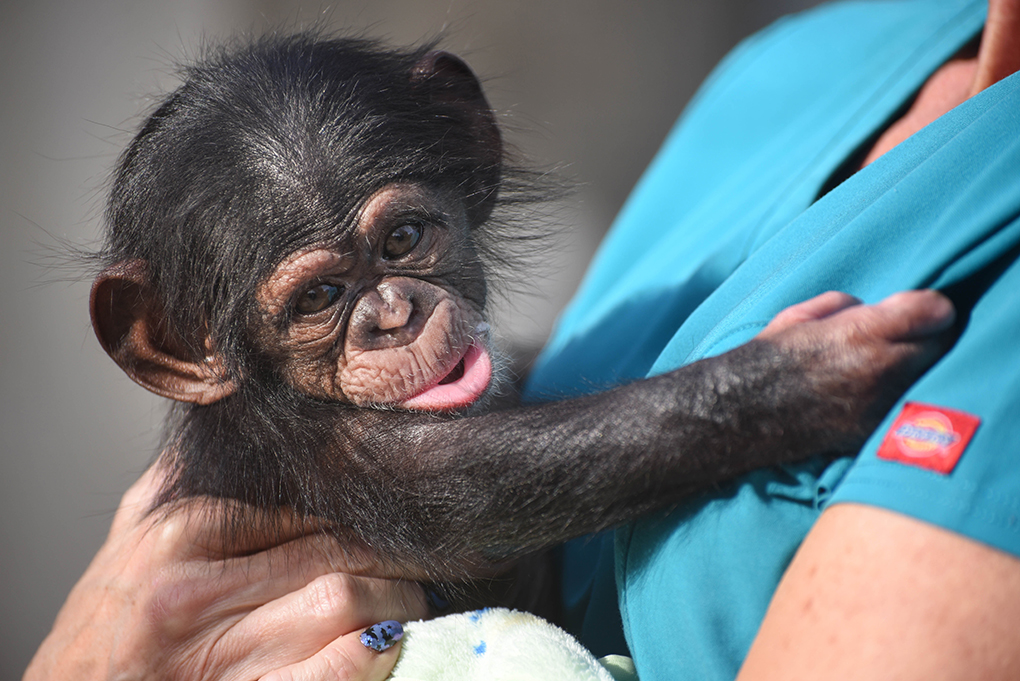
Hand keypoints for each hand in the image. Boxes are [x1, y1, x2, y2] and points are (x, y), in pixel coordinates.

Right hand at [23, 465, 428, 680]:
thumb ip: (183, 477)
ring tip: (411, 594)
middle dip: (391, 551)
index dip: (362, 504)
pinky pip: (336, 669)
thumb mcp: (134, 535)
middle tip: (417, 551)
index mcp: (178, 534)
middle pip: (335, 548)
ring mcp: (220, 654)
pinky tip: (387, 640)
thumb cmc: (107, 626)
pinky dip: (375, 653)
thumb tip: (241, 411)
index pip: (305, 502)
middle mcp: (197, 591)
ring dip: (397, 597)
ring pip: (346, 600)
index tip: (392, 506)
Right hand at [752, 289, 955, 450]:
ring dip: (917, 369)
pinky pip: (906, 407)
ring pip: (929, 379)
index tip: (919, 311)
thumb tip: (879, 310)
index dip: (929, 308)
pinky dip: (899, 399)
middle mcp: (882, 371)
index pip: (936, 311)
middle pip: (942, 346)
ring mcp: (882, 407)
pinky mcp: (876, 432)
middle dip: (928, 337)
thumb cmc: (770, 358)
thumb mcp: (802, 314)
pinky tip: (876, 394)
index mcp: (863, 335)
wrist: (744, 412)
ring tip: (892, 367)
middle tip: (909, 337)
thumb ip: (850, 306)